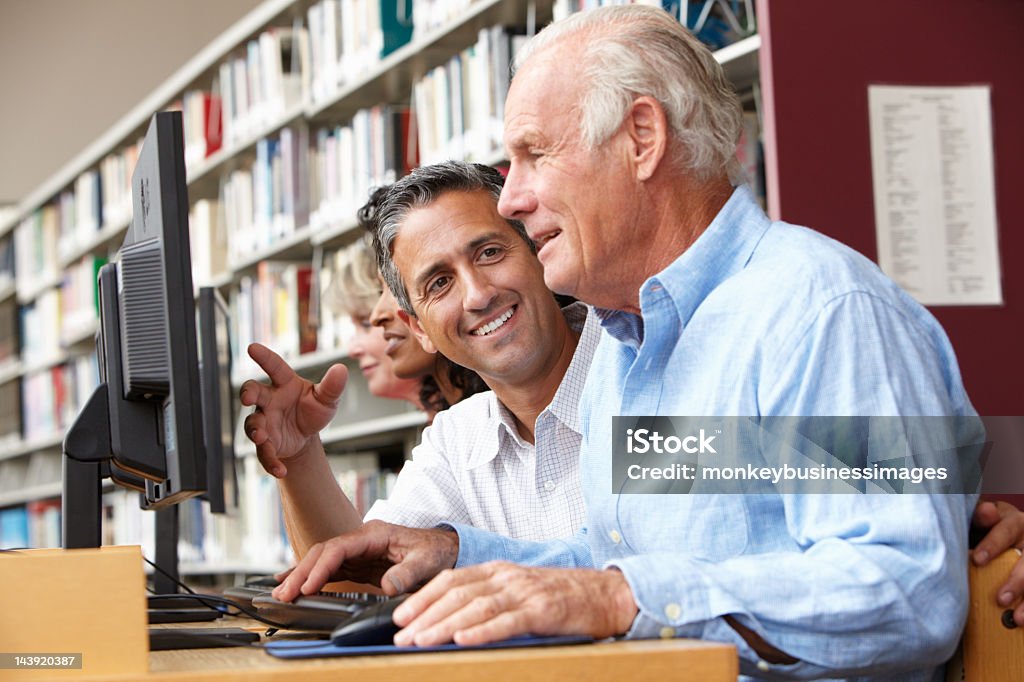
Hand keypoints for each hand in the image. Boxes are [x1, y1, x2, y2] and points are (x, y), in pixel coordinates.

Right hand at [239, 343, 347, 477]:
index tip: (252, 347)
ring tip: (262, 438)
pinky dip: (270, 462)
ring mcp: (265, 421)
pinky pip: (263, 452)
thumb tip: (342, 369)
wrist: (307, 435)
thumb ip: (333, 386)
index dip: (264, 357)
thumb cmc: (313, 409)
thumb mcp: (327, 399)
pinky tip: (281, 470)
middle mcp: (269, 400)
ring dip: (256, 430)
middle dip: (247, 393)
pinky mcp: (266, 443)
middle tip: (246, 398)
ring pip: (253, 423)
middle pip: (252, 392)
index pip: (274, 367)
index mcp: (285, 383)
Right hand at [271, 520, 459, 600]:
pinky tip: (294, 584)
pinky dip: (311, 576)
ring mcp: (358, 551)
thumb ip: (407, 573)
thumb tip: (388, 587)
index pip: (340, 548)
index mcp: (375, 534)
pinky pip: (329, 569)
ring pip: (322, 560)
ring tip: (281, 593)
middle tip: (284, 594)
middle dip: (302, 572)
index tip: (309, 586)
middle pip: (324, 552)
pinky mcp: (359, 563)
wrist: (444, 550)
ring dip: (301, 576)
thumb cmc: (436, 552)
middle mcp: (362, 540)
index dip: (322, 567)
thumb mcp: (427, 562)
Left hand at [390, 562, 637, 646]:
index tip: (399, 616)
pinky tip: (463, 642)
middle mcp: (507, 577)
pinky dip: (483, 632)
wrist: (607, 594)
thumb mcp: (518, 591)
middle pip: (457, 594)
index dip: (422, 597)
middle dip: (425, 615)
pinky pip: (508, 621)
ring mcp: (525, 592)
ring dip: (444, 625)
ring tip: (421, 641)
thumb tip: (450, 621)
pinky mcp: (544, 610)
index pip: (450, 580)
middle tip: (401, 636)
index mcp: (498, 570)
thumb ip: (489, 600)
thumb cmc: (561, 597)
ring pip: (476, 607)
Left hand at [971, 500, 1023, 625]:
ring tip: (1017, 618)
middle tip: (1000, 599)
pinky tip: (1022, 619)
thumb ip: (980, 519)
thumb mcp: (982, 522)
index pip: (1005, 529)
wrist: (1007, 541)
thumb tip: (986, 510)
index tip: (977, 560)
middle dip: (1016, 581)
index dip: (992, 545)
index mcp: (1013, 520)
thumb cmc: (988, 531)